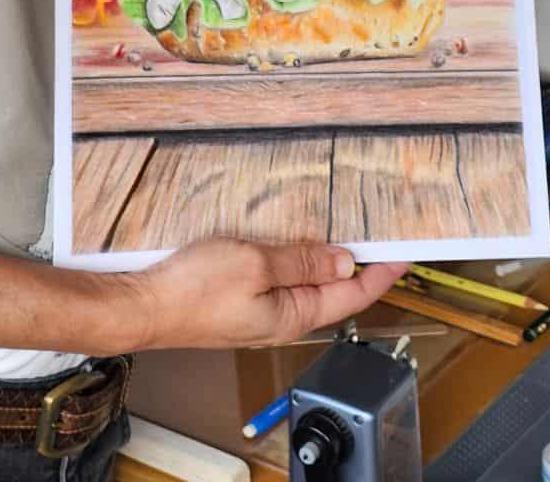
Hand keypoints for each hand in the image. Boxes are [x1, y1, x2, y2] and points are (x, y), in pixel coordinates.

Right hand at [125, 237, 407, 350]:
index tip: (403, 254)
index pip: (352, 294)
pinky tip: (292, 241)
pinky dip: (295, 259)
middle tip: (378, 237)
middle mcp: (281, 316)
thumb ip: (300, 262)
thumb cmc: (193, 292)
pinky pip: (280, 279)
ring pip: (306, 283)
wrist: (146, 306)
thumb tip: (342, 261)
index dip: (381, 273)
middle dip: (359, 265)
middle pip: (333, 291)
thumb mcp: (255, 265)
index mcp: (293, 314)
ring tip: (342, 234)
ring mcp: (260, 309)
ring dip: (326, 260)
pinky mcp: (240, 298)